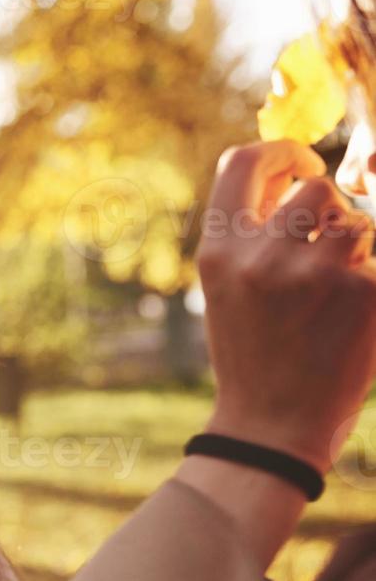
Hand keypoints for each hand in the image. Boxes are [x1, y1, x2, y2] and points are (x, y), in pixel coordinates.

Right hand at [197, 140, 375, 472]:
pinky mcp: (365, 294)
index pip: (245, 161)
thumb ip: (250, 235)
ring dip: (358, 248)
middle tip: (327, 250)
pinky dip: (371, 284)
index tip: (305, 170)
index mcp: (219, 252)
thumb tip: (301, 176)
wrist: (272, 426)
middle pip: (317, 191)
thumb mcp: (226, 290)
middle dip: (331, 214)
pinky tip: (353, 317)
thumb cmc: (251, 354)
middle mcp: (262, 257)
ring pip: (358, 223)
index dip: (285, 154)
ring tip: (339, 288)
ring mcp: (315, 275)